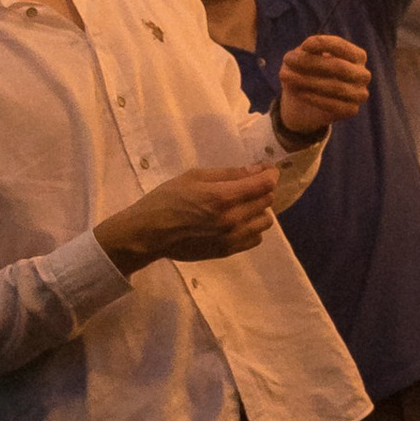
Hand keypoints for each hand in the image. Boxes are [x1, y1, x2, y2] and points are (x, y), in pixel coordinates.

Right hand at [95, 162, 278, 273]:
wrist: (149, 233)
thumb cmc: (167, 199)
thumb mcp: (194, 176)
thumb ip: (229, 174)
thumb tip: (257, 169)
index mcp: (223, 197)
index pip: (265, 184)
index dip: (270, 174)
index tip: (266, 170)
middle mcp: (233, 219)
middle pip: (267, 201)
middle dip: (261, 189)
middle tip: (248, 185)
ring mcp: (232, 238)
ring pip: (265, 221)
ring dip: (258, 210)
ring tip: (242, 205)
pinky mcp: (228, 251)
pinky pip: (255, 238)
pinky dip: (252, 228)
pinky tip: (237, 222)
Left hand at [276, 33, 369, 139]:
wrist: (304, 105)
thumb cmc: (307, 73)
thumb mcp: (303, 57)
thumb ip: (305, 53)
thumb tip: (302, 54)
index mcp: (357, 56)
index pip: (342, 46)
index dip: (323, 43)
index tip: (303, 46)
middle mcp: (363, 74)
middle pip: (339, 67)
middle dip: (311, 63)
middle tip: (286, 60)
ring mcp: (360, 94)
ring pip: (335, 87)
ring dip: (307, 81)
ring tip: (285, 77)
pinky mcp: (351, 110)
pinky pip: (333, 105)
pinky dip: (314, 98)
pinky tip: (299, 92)